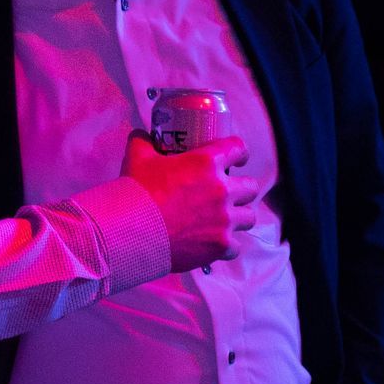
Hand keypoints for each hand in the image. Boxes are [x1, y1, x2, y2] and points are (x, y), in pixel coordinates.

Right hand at [122, 133, 260, 272]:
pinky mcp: (220, 246)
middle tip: (229, 193)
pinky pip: (235, 246)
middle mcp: (222, 190)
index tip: (237, 159)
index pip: (237, 149)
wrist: (132, 231)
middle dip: (242, 189)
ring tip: (225, 220)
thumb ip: (143, 142)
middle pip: (251, 187)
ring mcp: (225, 220)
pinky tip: (214, 244)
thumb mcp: (137, 158)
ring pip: (249, 217)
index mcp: (206, 163)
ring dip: (239, 217)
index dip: (239, 153)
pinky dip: (226, 246)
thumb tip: (142, 136)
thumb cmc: (137, 192)